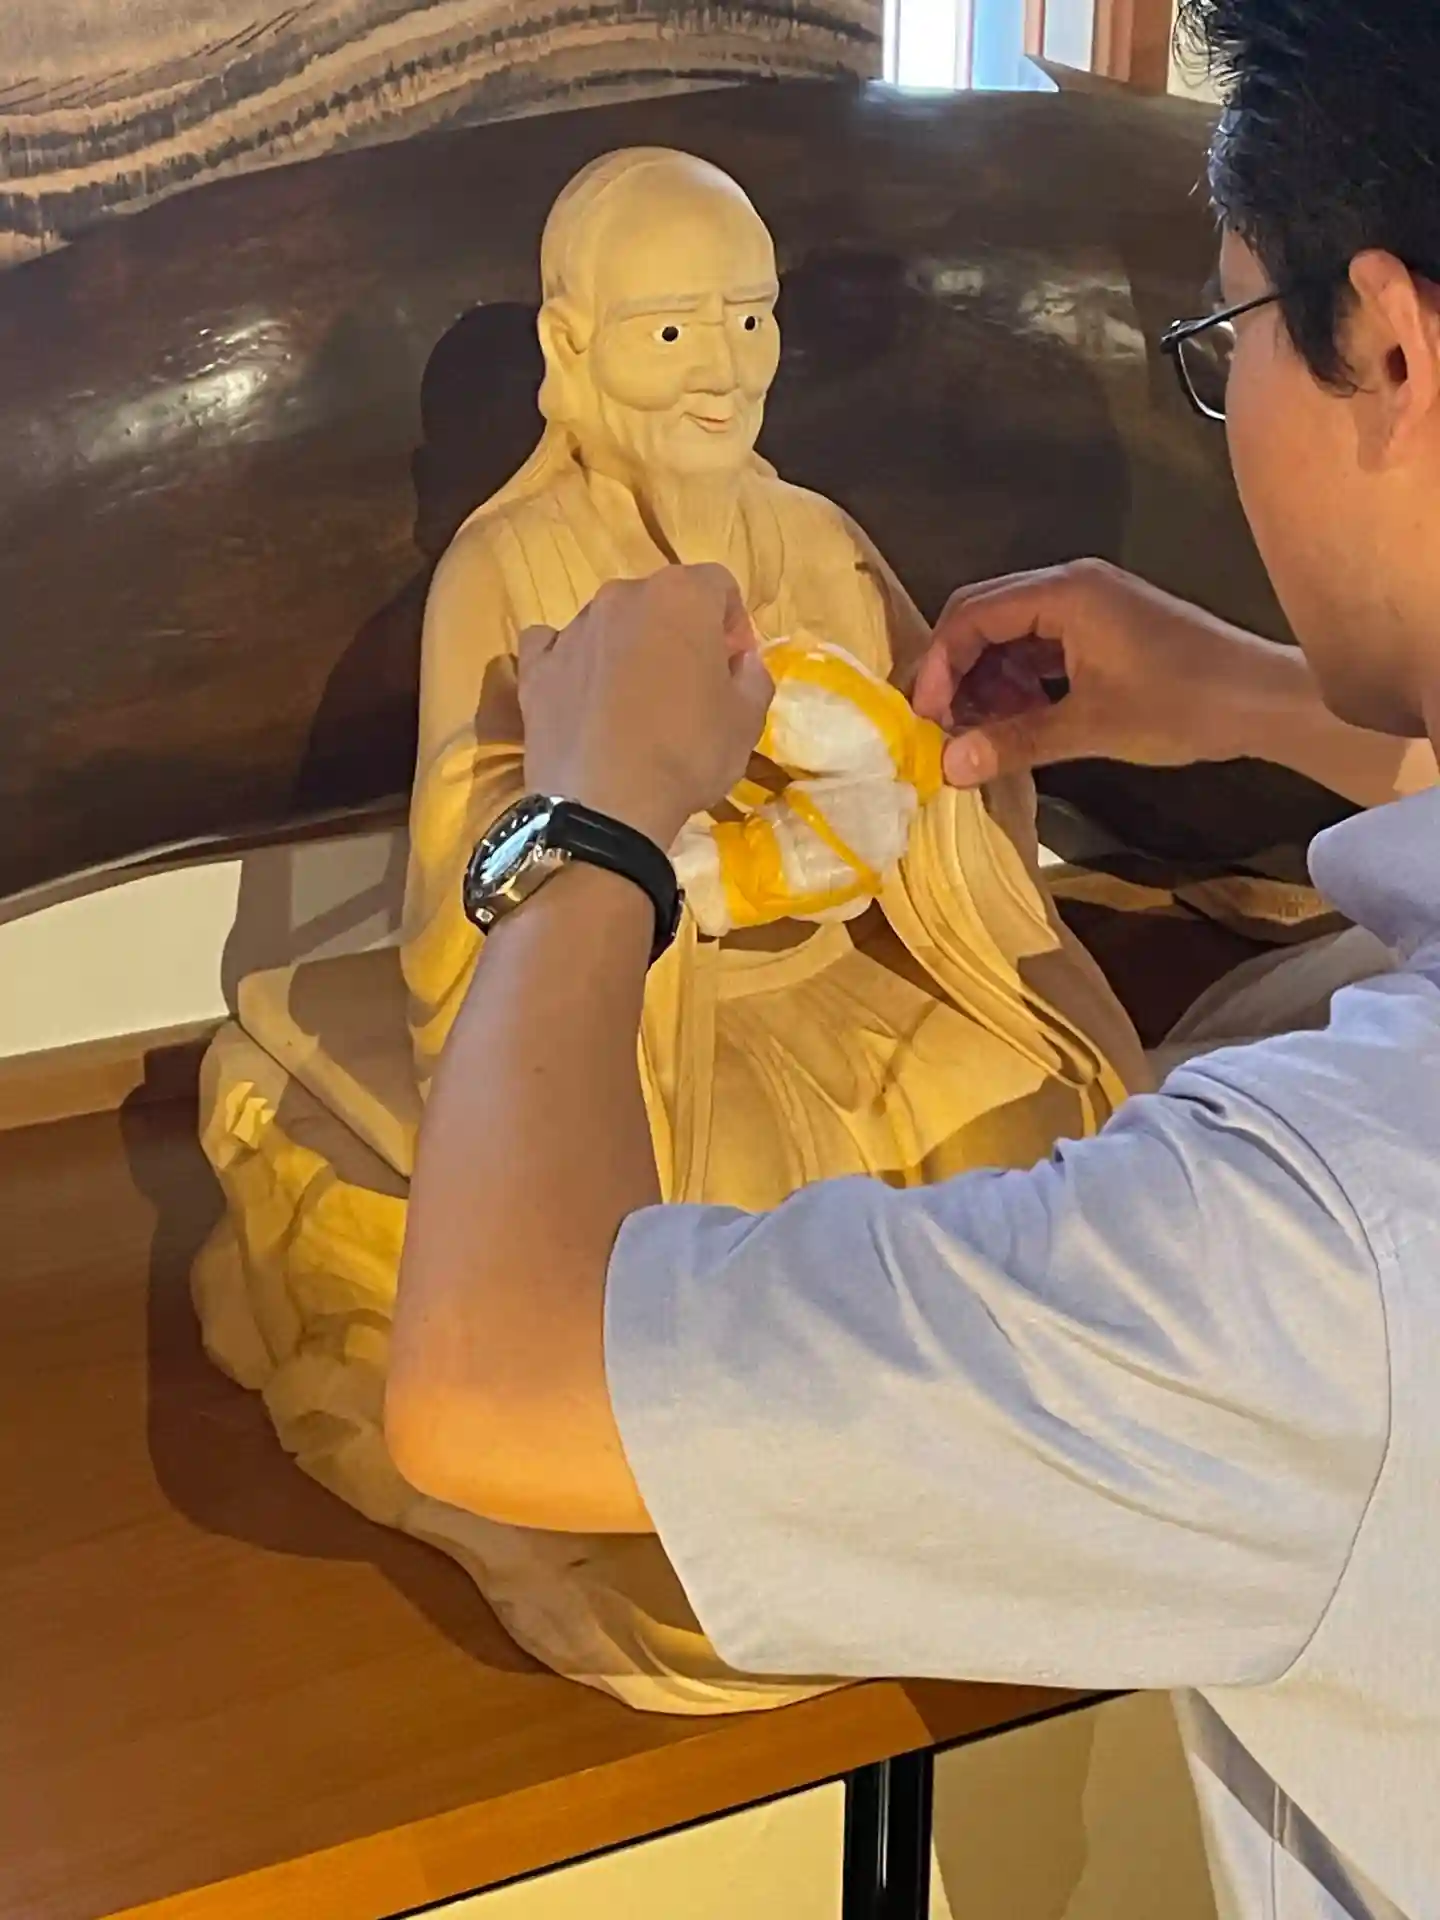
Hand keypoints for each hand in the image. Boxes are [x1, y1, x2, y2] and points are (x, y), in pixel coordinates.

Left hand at [517, 565, 773, 848]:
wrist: (605, 806)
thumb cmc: (688, 755)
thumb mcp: (747, 722)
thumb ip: (752, 676)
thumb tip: (740, 662)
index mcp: (681, 596)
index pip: (718, 585)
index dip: (732, 624)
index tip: (733, 666)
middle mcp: (621, 597)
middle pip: (660, 602)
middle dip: (678, 634)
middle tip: (688, 687)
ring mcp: (572, 629)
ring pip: (609, 625)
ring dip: (627, 650)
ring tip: (634, 705)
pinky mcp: (535, 667)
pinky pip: (554, 648)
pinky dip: (571, 664)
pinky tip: (582, 696)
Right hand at [912, 558, 1267, 787]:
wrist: (1263, 700)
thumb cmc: (1183, 704)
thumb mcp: (1092, 727)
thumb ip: (1015, 740)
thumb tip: (948, 765)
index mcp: (1065, 592)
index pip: (973, 615)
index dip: (939, 666)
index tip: (924, 717)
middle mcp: (1071, 585)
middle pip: (984, 615)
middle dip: (957, 671)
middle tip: (941, 725)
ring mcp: (1089, 604)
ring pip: (1010, 632)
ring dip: (987, 680)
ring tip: (981, 731)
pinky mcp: (1104, 627)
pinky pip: (1040, 645)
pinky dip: (1018, 680)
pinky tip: (1017, 719)